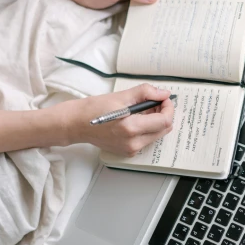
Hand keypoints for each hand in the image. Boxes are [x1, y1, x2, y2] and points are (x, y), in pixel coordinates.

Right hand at [54, 84, 174, 155]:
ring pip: (156, 134)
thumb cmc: (94, 109)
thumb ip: (145, 93)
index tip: (163, 98)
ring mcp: (131, 149)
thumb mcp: (121, 96)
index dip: (168, 108)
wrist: (77, 124)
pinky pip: (146, 139)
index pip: (164, 121)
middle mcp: (133, 143)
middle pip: (163, 129)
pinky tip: (137, 119)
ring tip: (144, 109)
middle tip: (155, 101)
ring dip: (156, 121)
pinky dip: (147, 128)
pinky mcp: (128, 152)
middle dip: (163, 113)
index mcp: (131, 128)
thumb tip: (163, 93)